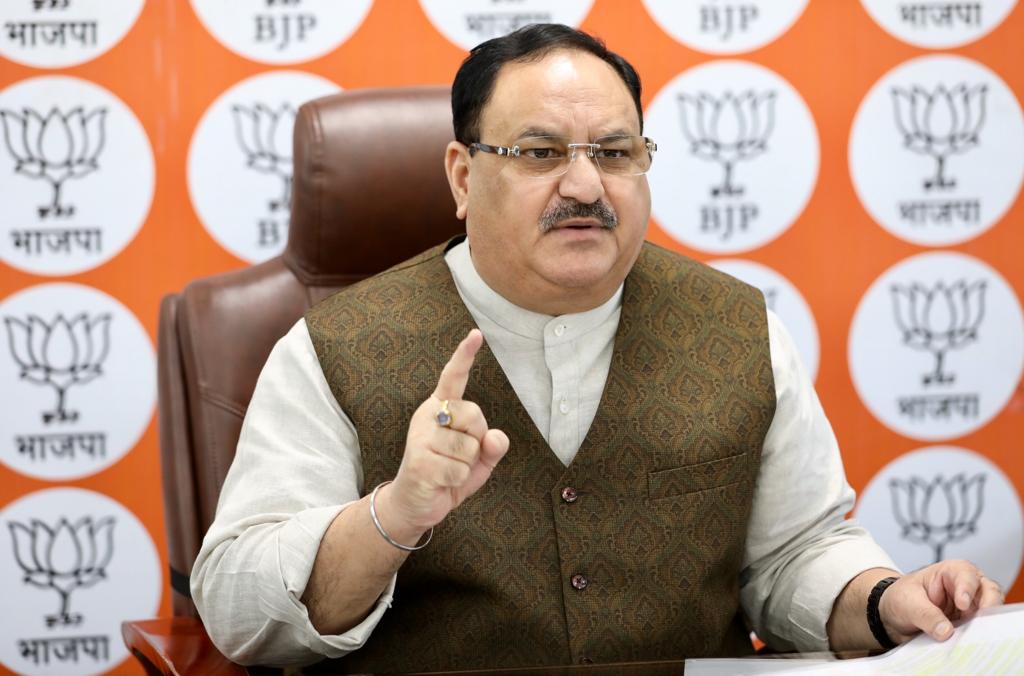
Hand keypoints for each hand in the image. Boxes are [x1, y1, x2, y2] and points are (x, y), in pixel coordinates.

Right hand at [383, 329, 509, 531]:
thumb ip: (492, 447)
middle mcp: (427, 415)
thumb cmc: (447, 475)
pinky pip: (459, 469)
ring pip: (469, 447)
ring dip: (466, 466)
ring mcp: (420, 437)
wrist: (414, 504)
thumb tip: (496, 438)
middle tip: (458, 455)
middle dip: (476, 440)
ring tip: (446, 470)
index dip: (464, 356)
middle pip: (474, 415)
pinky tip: (440, 481)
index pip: (453, 377)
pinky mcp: (418, 460)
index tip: (476, 334)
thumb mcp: (478, 461)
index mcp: (440, 407)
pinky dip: (457, 480)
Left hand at [879, 560, 1004, 642]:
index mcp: (949, 572)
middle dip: (988, 605)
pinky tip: (970, 642)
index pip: (966, 574)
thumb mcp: (907, 603)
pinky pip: (981, 630)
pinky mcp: (970, 624)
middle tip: (980, 622)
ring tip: (974, 635)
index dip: (967, 588)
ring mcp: (971, 607)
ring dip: (984, 623)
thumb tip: (946, 631)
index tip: (963, 604)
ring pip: (990, 613)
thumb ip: (926, 615)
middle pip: (988, 591)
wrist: (894, 616)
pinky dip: (978, 635)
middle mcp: (965, 587)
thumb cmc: (901, 599)